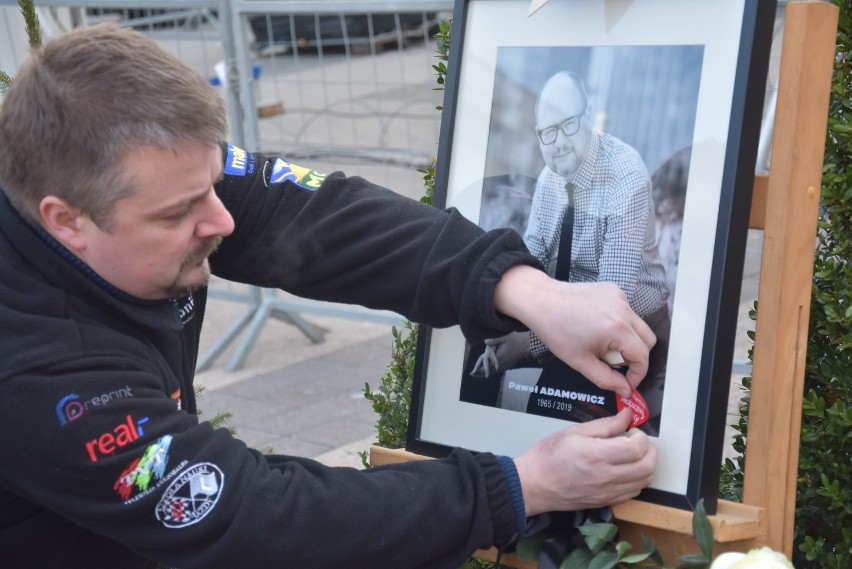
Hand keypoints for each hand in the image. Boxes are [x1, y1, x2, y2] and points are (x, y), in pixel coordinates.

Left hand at [470, 332, 530, 377]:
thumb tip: (485, 342)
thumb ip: (494, 340)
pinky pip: (500, 370)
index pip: (487, 366)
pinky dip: (494, 372)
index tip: (472, 373)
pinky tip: (492, 372)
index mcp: (499, 357)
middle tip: (473, 375)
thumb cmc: (516, 339)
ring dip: (487, 373)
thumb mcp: (505, 337)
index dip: (479, 370)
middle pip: (490, 371)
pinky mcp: (510, 365)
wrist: (527, 345)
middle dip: (481, 373)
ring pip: (495, 372)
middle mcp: (502, 363)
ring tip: (480, 375)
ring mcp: (507, 365)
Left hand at [493, 265, 655, 397]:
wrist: (542, 302)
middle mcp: (623, 310)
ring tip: (604, 344)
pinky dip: (620, 324)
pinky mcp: (615, 290)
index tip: (628, 382)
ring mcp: (620, 297)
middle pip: (648, 340)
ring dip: (628, 340)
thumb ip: (606, 379)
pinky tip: (599, 327)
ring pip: (639, 326)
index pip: (642, 356)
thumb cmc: (556, 329)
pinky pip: (628, 312)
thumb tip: (625, 391)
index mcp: (616, 328)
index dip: (638, 374)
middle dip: (637, 357)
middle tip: (616, 364)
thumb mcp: (580, 362)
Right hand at [514, 410, 656, 514]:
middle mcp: (606, 477)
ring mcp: (607, 493)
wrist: (534, 484)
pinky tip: (624, 469)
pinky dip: (637, 478)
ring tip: (630, 454)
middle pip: (647, 467)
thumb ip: (605, 424)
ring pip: (645, 481)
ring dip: (645, 464)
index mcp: (596, 455)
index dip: (641, 436)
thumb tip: (627, 415)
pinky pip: (634, 492)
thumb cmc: (549, 455)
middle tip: (636, 441)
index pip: (636, 448)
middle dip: (649, 450)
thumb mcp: (574, 431)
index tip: (632, 430)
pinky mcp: (606, 502)